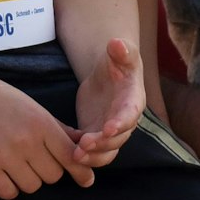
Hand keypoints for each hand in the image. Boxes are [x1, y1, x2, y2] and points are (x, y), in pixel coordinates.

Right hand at [0, 69, 92, 197]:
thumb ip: (57, 127)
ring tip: (13, 162)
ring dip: (26, 179)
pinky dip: (7, 187)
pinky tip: (0, 172)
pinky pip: (8, 192)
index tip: (86, 181)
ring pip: (32, 186)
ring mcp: (4, 156)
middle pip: (53, 176)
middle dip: (46, 171)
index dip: (80, 171)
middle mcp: (26, 141)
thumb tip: (82, 143)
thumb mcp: (30, 106)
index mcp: (41, 123)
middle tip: (32, 159)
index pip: (71, 156)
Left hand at [73, 38, 141, 167]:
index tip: (108, 129)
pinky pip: (91, 150)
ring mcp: (110, 130)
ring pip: (106, 151)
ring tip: (75, 157)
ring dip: (93, 157)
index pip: (130, 115)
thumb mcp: (121, 52)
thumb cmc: (119, 60)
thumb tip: (117, 42)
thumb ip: (122, 49)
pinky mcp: (96, 133)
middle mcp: (125, 120)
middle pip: (118, 139)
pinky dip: (81, 153)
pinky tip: (66, 151)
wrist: (109, 72)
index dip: (121, 123)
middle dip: (102, 145)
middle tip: (84, 147)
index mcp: (133, 101)